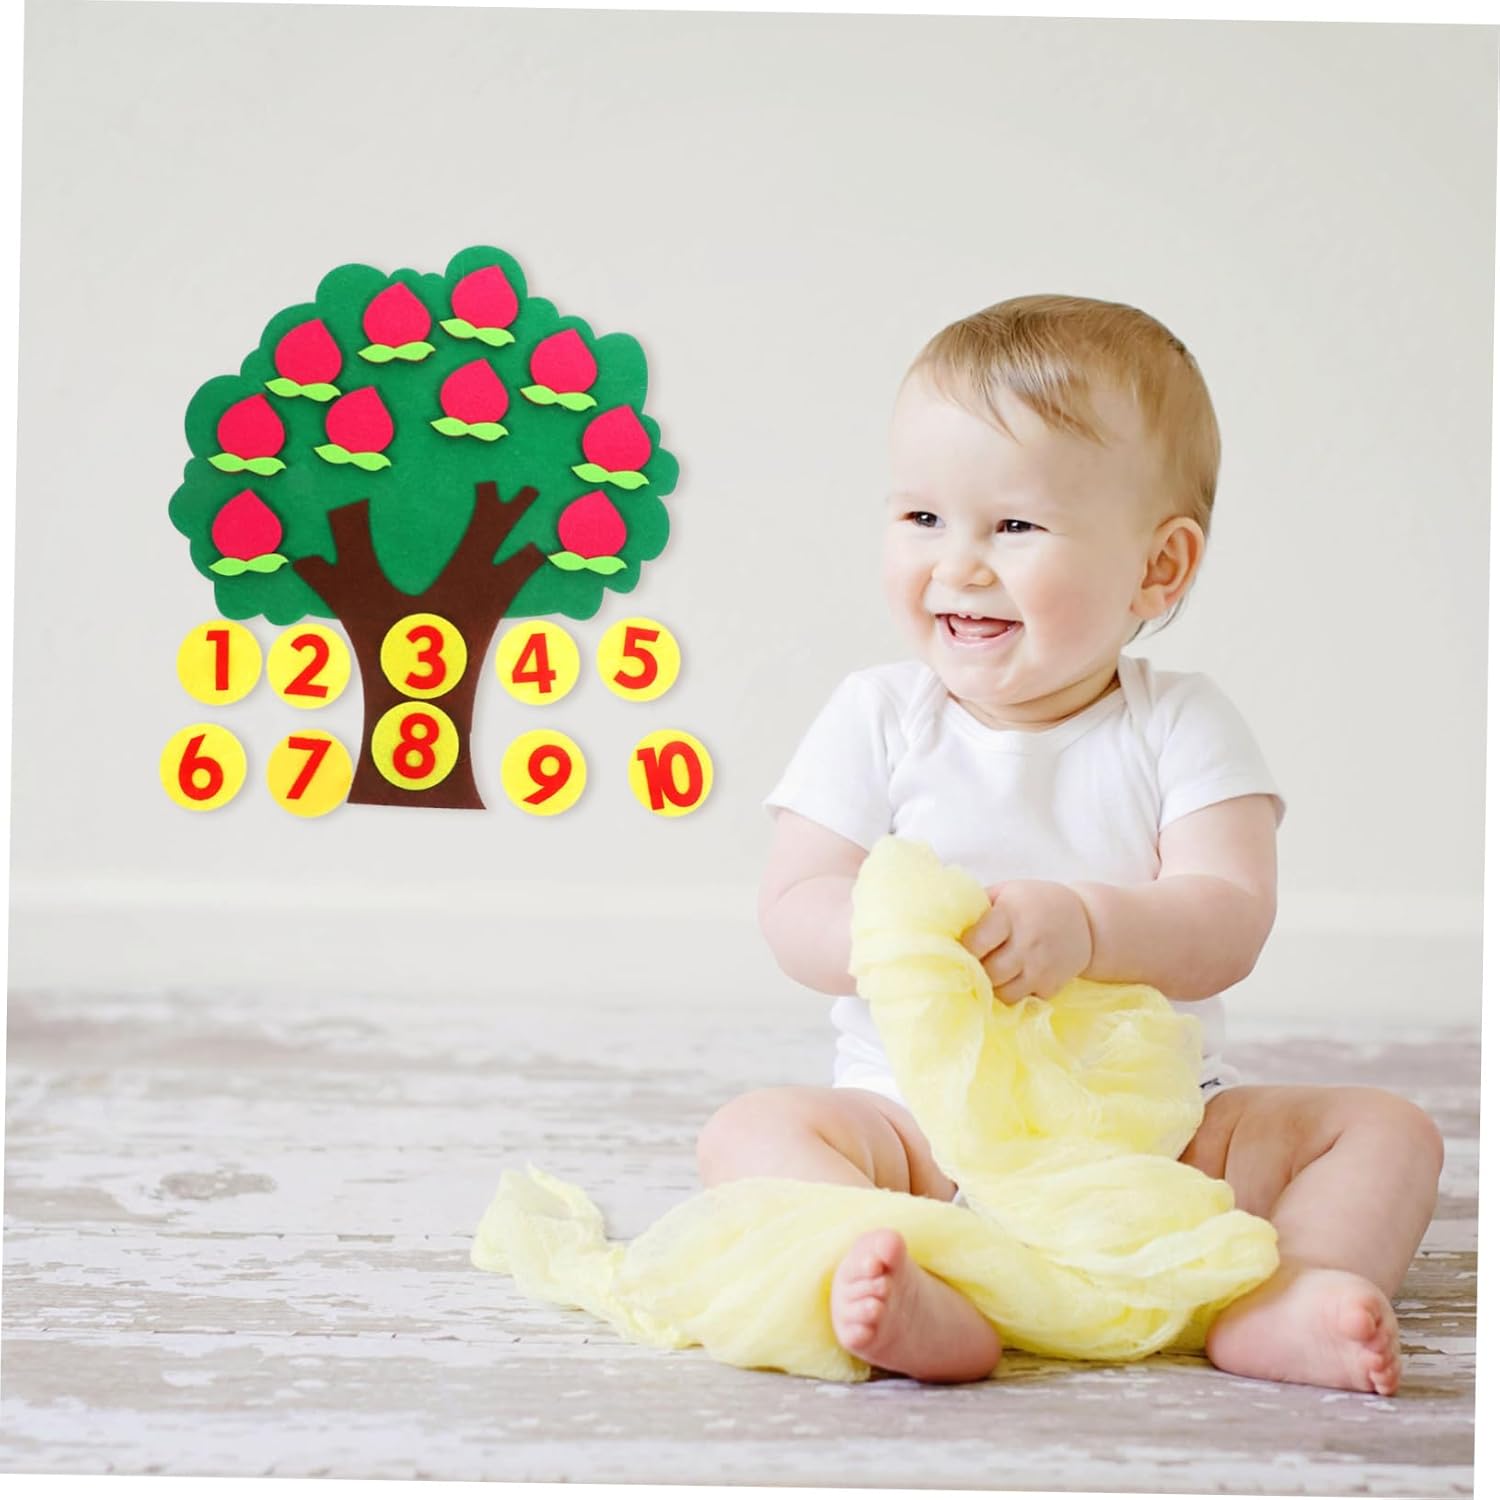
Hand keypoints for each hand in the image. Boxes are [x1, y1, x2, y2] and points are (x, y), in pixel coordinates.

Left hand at [960, 880, 1093, 1003]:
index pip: (975, 943)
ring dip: (991, 987)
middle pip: (987, 972)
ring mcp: (1042, 968)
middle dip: (974, 972)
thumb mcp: (1007, 892)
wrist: (1087, 922)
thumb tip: (942, 923)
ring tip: (988, 974)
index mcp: (1011, 914)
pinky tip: (1009, 980)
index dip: (961, 950)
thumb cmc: (1036, 903)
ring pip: (1002, 993)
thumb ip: (977, 906)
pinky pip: (1021, 1001)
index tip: (955, 950)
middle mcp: (1027, 942)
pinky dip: (1011, 994)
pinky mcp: (1052, 987)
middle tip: (968, 967)